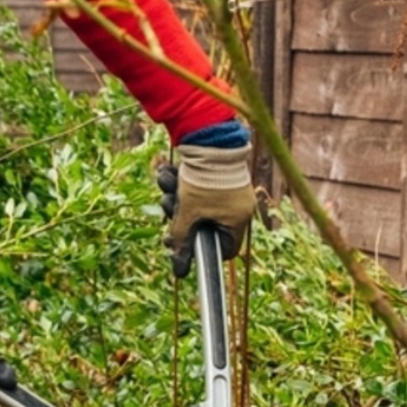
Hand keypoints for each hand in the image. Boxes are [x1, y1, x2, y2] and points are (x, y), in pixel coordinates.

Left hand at [156, 141, 255, 277]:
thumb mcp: (187, 212)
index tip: (182, 245)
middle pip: (205, 225)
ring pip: (197, 205)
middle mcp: (238, 205)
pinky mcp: (216, 173)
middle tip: (168, 209)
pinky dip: (181, 183)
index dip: (202, 249)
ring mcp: (228, 188)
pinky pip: (197, 187)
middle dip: (182, 218)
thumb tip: (179, 272)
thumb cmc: (202, 177)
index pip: (225, 249)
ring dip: (177, 197)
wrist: (206, 134)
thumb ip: (181, 240)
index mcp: (238, 219)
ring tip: (168, 184)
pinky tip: (169, 172)